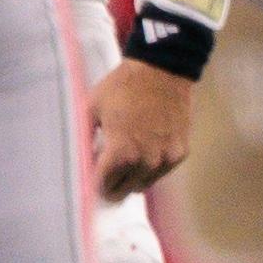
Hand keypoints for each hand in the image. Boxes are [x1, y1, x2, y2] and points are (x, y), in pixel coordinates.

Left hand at [92, 58, 194, 199]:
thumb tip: (82, 161)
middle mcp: (145, 162)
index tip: (92, 177)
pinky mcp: (180, 152)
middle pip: (124, 190)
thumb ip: (84, 140)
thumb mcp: (91, 109)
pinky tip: (145, 149)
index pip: (104, 186)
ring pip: (144, 183)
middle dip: (113, 183)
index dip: (95, 183)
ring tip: (126, 158)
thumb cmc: (122, 88)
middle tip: (107, 171)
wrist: (161, 71)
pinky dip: (151, 166)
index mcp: (121, 153)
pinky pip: (161, 171)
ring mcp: (165, 159)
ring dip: (132, 177)